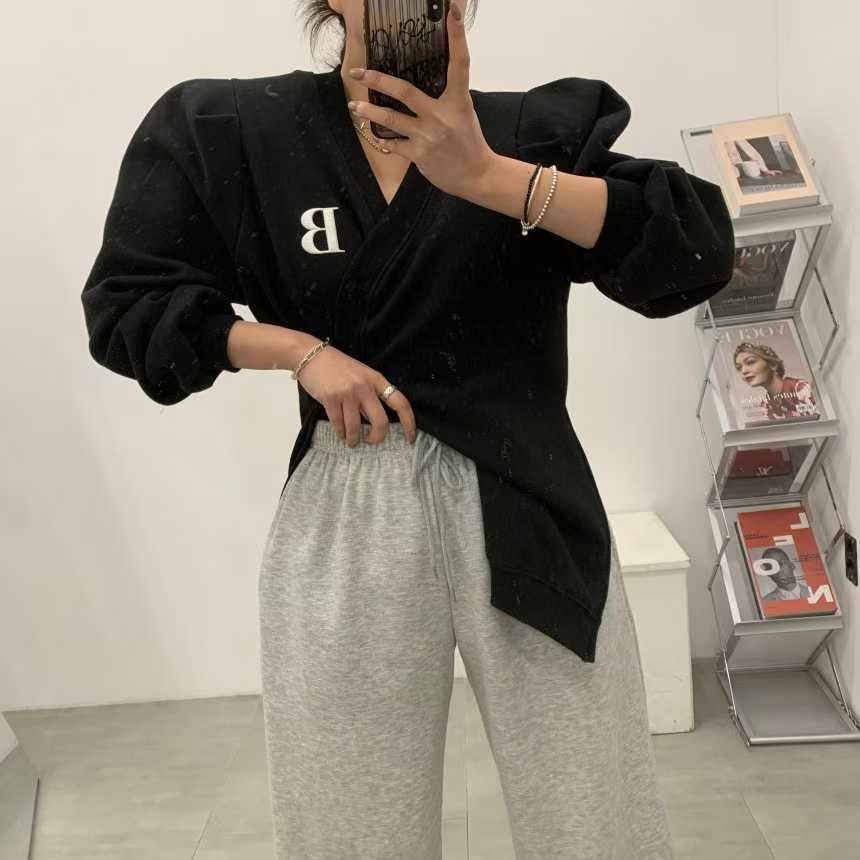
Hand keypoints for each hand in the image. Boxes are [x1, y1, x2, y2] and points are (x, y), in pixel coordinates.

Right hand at [296, 345, 416, 446]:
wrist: (311, 354)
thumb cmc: (338, 367)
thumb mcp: (361, 375)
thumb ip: (370, 396)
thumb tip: (376, 422)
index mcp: (376, 379)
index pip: (400, 403)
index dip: (409, 422)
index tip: (410, 437)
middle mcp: (365, 386)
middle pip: (380, 421)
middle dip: (377, 438)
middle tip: (371, 441)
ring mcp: (347, 392)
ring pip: (356, 427)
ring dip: (354, 439)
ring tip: (352, 441)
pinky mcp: (330, 398)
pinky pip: (339, 424)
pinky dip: (340, 433)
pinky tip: (341, 434)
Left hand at [346, 1, 496, 199]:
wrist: (475, 175)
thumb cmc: (468, 142)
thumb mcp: (463, 112)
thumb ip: (445, 96)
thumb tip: (423, 80)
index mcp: (458, 100)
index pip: (459, 63)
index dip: (457, 36)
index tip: (452, 11)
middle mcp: (441, 116)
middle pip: (404, 91)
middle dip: (378, 80)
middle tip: (358, 70)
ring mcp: (427, 136)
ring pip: (391, 120)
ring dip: (369, 111)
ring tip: (354, 104)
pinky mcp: (418, 155)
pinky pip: (394, 144)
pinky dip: (384, 139)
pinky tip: (376, 133)